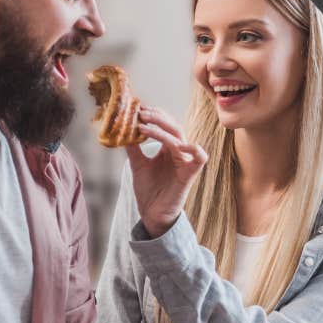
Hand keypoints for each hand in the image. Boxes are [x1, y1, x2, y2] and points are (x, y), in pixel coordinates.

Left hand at [125, 106, 208, 237]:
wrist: (152, 214)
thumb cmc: (149, 190)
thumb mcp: (137, 164)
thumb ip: (133, 148)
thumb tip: (123, 129)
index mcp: (168, 148)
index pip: (166, 124)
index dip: (155, 115)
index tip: (138, 108)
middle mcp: (179, 152)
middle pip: (173, 127)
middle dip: (157, 117)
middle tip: (140, 112)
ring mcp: (185, 162)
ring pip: (179, 138)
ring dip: (162, 129)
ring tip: (143, 125)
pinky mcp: (190, 174)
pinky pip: (200, 157)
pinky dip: (194, 149)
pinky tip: (178, 144)